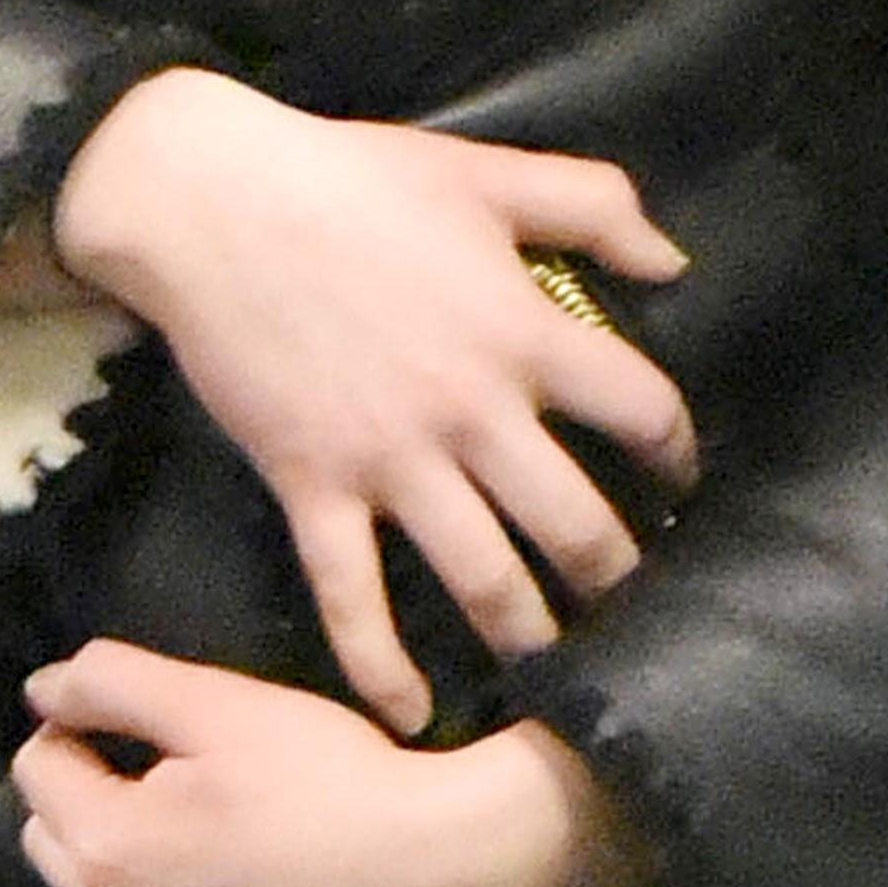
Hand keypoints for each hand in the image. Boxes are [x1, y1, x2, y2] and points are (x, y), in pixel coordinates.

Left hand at [14, 639, 656, 886]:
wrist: (435, 872)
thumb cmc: (327, 779)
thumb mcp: (220, 703)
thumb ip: (113, 684)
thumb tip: (40, 692)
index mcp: (109, 844)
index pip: (40, 770)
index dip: (74, 730)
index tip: (125, 721)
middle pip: (49, 854)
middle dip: (80, 806)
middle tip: (151, 781)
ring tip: (148, 873)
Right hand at [46, 74, 695, 732]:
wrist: (209, 203)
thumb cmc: (351, 180)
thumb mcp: (487, 172)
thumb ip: (595, 207)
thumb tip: (677, 263)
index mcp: (525, 330)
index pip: (641, 410)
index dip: (676, 454)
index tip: (679, 482)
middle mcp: (471, 410)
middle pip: (576, 524)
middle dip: (619, 580)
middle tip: (637, 612)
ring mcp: (391, 460)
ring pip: (483, 580)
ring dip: (529, 637)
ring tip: (559, 673)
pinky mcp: (313, 487)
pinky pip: (353, 599)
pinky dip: (382, 668)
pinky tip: (411, 714)